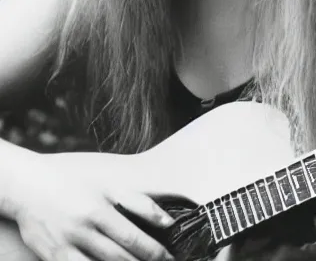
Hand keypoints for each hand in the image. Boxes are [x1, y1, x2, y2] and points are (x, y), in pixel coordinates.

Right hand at [10, 151, 174, 260]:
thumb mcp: (103, 179)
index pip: (138, 223)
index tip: (173, 247)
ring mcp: (71, 240)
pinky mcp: (56, 256)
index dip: (158, 239)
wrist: (28, 186)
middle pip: (127, 248)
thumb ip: (132, 197)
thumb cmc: (70, 178)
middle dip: (151, 257)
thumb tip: (163, 216)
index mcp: (102, 200)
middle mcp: (88, 220)